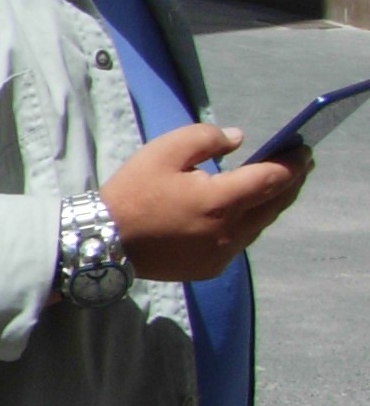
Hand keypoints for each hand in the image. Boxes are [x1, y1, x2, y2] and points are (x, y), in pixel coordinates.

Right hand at [99, 123, 305, 280]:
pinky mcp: (211, 267)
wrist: (101, 240)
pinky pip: (241, 241)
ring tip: (276, 185)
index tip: (303, 148)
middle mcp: (229, 231)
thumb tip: (240, 140)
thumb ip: (206, 138)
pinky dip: (249, 223)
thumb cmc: (132, 192)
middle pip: (275, 204)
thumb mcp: (163, 151)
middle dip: (291, 182)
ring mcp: (221, 253)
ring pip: (260, 224)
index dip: (292, 162)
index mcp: (219, 200)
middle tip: (300, 164)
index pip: (272, 179)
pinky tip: (244, 211)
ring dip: (271, 203)